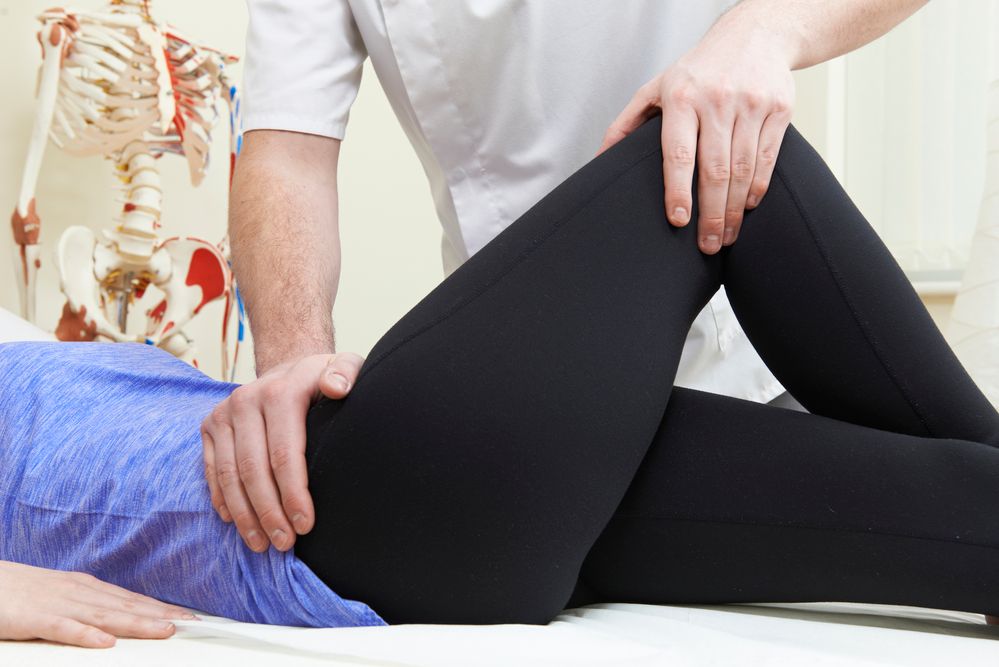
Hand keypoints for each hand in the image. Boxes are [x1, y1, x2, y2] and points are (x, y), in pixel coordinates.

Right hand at [0, 560, 193, 647]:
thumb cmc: (21, 593)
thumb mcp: (60, 597)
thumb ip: (87, 608)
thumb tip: (116, 622)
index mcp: (85, 587)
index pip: (131, 599)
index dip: (161, 608)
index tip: (188, 616)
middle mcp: (78, 592)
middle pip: (126, 606)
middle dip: (161, 615)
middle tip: (192, 623)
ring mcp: (58, 604)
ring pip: (104, 615)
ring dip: (137, 623)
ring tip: (165, 631)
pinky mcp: (35, 619)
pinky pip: (63, 629)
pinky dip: (86, 634)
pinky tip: (106, 642)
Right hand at [201, 352, 364, 551]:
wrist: (288, 366)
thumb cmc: (322, 377)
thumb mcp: (344, 366)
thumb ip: (346, 373)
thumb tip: (337, 388)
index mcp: (279, 392)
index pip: (284, 453)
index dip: (293, 493)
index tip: (306, 525)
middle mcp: (245, 401)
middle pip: (253, 469)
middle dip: (269, 512)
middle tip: (285, 544)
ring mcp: (223, 414)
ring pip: (228, 475)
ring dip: (244, 515)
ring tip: (262, 544)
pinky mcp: (209, 426)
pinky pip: (211, 470)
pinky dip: (223, 499)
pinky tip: (237, 523)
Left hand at [599, 22, 794, 253]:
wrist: (755, 34)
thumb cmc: (698, 70)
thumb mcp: (656, 87)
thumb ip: (627, 124)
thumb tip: (601, 161)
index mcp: (681, 98)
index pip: (679, 154)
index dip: (678, 191)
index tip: (678, 221)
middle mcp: (716, 101)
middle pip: (715, 170)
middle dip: (712, 215)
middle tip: (707, 245)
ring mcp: (750, 105)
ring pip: (744, 169)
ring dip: (735, 210)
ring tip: (727, 236)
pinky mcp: (779, 109)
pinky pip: (767, 158)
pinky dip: (757, 188)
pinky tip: (746, 207)